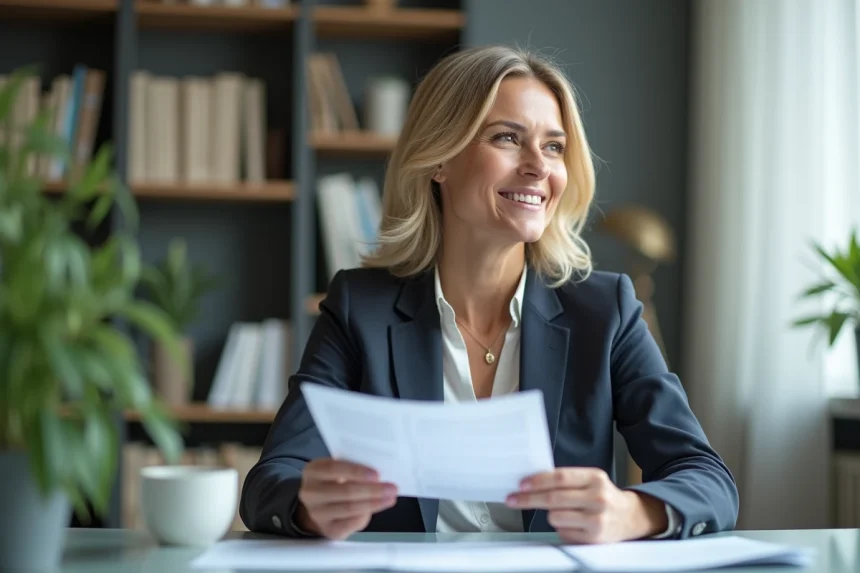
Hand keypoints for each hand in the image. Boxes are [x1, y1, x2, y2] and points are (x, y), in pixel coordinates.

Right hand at [297, 458, 397, 539]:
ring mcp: (317, 513)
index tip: (376, 474)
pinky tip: (378, 507)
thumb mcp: (338, 469)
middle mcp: (311, 493)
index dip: (356, 472)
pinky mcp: (328, 529)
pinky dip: (366, 515)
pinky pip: (351, 523)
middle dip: (372, 490)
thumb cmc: (334, 482)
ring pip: (350, 508)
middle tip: (391, 488)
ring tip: (390, 498)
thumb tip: (377, 475)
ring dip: (374, 503)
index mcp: (313, 471)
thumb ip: (353, 468)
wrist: (320, 506)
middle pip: (344, 491)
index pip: (333, 469)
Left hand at [505, 467, 666, 543]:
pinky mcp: (593, 538)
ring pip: (555, 517)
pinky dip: (562, 528)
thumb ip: (567, 480)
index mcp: (595, 478)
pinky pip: (563, 532)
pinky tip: (574, 524)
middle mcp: (597, 498)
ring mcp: (596, 520)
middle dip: (528, 499)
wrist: (630, 517)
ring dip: (551, 515)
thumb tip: (533, 481)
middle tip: (513, 499)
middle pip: (553, 498)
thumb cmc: (604, 497)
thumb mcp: (591, 480)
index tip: (521, 485)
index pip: (560, 478)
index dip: (537, 481)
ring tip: (564, 512)